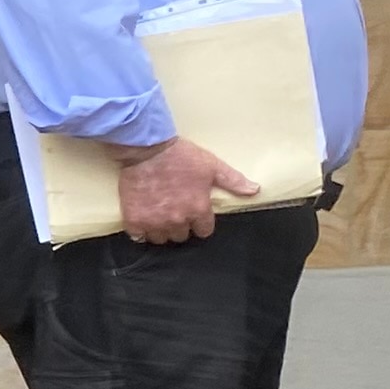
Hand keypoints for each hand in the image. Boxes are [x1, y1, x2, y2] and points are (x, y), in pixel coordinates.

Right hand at [115, 137, 255, 244]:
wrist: (147, 149)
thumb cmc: (181, 156)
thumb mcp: (212, 166)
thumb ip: (233, 181)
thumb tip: (254, 190)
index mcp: (198, 210)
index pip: (203, 231)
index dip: (199, 222)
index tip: (194, 214)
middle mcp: (177, 220)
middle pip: (181, 237)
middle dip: (180, 226)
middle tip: (175, 211)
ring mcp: (154, 222)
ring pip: (160, 239)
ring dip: (161, 230)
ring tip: (158, 215)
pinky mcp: (134, 219)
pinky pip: (138, 237)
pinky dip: (140, 231)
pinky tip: (142, 219)